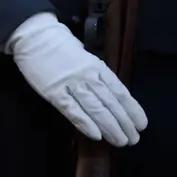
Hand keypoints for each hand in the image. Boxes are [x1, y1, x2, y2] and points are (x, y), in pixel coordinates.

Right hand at [5, 12, 146, 146]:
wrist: (34, 36)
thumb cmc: (60, 45)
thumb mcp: (85, 55)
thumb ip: (96, 74)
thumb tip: (110, 95)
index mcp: (97, 66)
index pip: (119, 91)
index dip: (132, 109)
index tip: (141, 124)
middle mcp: (88, 76)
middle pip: (110, 103)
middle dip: (124, 123)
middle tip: (133, 139)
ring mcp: (71, 84)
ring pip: (95, 109)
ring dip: (110, 127)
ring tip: (121, 141)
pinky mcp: (54, 92)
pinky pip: (72, 110)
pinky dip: (85, 123)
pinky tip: (96, 135)